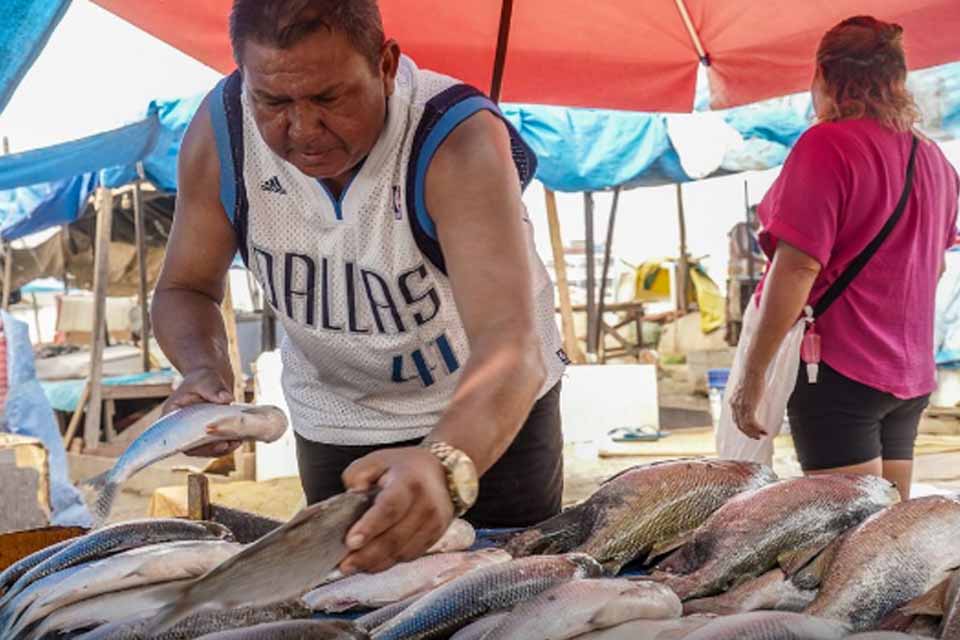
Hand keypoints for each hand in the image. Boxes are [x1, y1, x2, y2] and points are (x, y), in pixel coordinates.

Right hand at [164, 368, 241, 456]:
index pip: (175, 437)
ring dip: (221, 449)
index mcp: (171, 416)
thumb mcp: (207, 380)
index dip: (190, 444)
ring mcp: (195, 434)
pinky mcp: (208, 436)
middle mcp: (181, 429)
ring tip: (235, 442)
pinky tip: (238, 440)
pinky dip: (226, 445)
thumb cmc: (204, 378)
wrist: (212, 381)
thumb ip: (214, 389)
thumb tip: (226, 398)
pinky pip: (215, 446)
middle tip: (227, 444)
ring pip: (205, 449)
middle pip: (192, 447)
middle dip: (210, 449)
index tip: (208, 441)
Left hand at [339, 447, 453, 574]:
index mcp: (409, 482)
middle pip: (394, 537)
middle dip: (366, 555)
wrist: (441, 472)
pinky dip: (388, 562)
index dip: (369, 527)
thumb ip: (358, 476)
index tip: (351, 542)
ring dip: (375, 562)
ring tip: (353, 565)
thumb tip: (352, 496)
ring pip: (401, 552)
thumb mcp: (377, 460)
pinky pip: (409, 556)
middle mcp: (426, 504)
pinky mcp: (435, 537)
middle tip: (344, 564)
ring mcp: (434, 523)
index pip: (390, 507)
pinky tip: (372, 562)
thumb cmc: (406, 468)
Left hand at [729, 373, 767, 439]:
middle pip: (739, 425)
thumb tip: (752, 398)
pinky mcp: (748, 407)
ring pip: (746, 426)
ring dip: (754, 433)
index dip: (743, 427)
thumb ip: (747, 397)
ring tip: (763, 435)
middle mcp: (734, 406)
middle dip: (748, 433)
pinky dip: (758, 429)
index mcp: (733, 402)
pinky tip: (765, 431)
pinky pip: (752, 423)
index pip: (735, 419)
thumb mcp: (746, 390)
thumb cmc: (751, 377)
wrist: (752, 371)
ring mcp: (740, 407)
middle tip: (757, 437)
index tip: (751, 431)